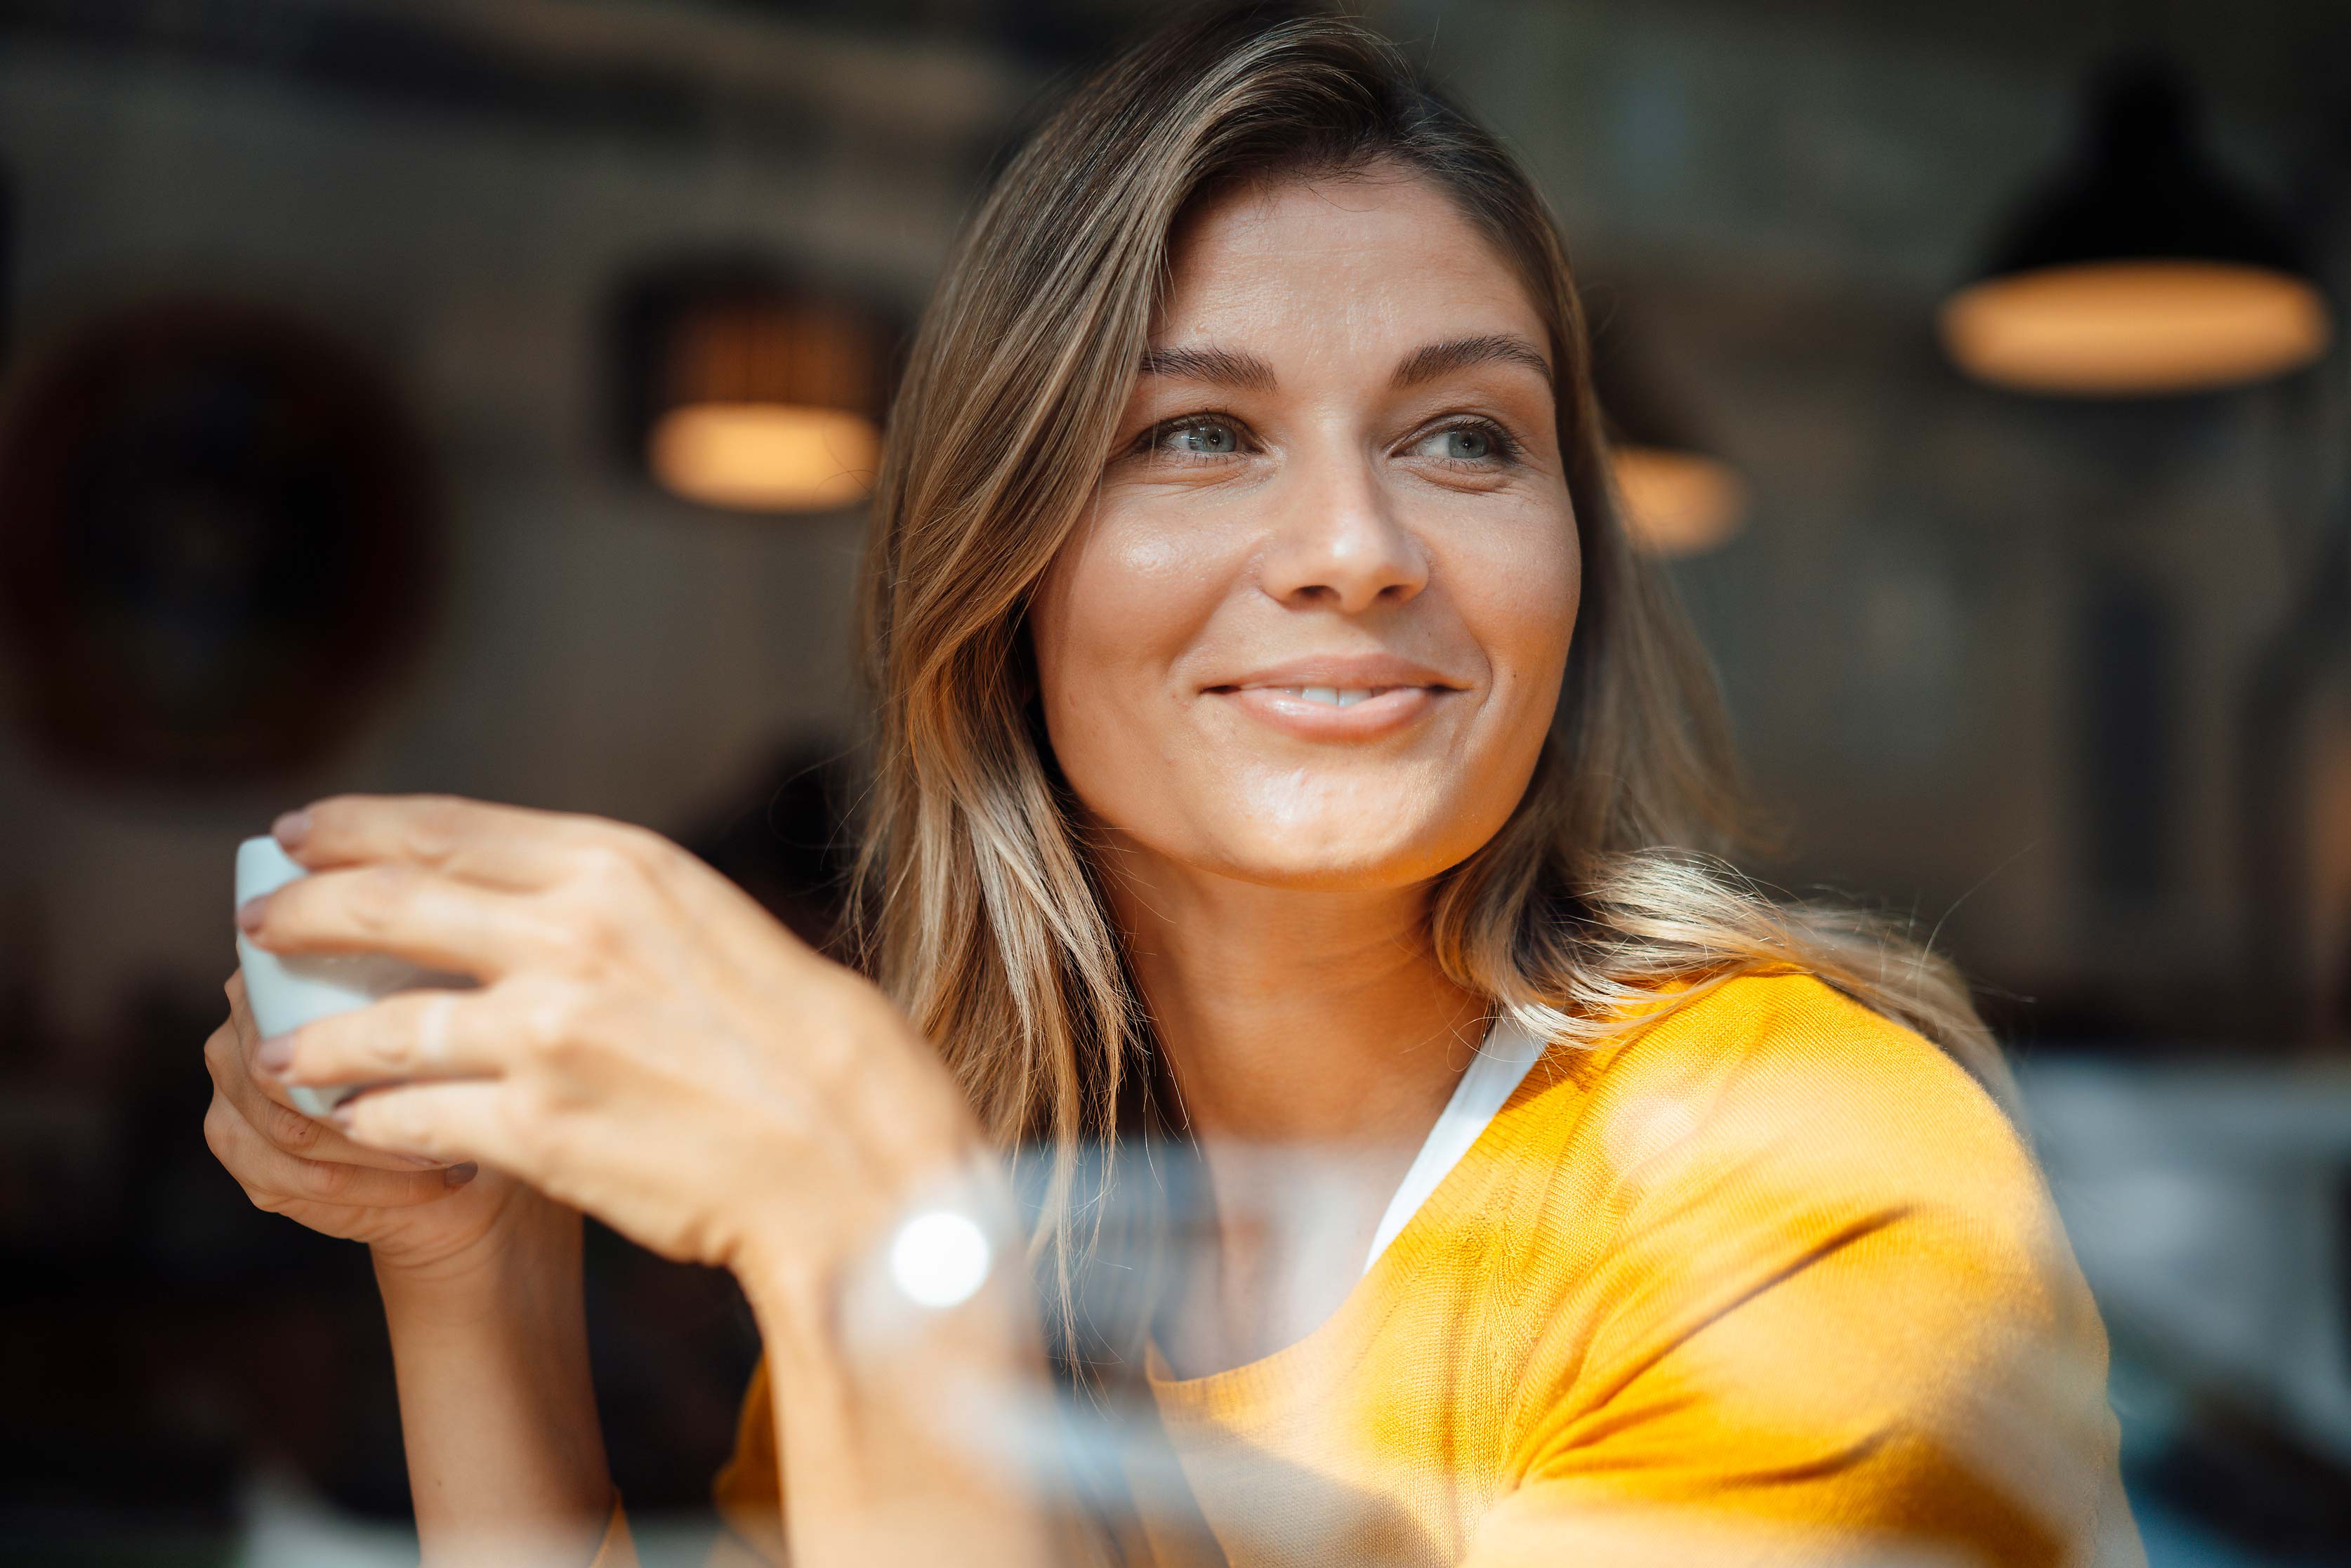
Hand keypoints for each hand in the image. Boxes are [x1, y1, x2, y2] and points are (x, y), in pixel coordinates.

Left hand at [233, 794, 985, 1297]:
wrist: (848, 1147)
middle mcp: (570, 932)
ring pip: (380, 1024)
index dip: (355, 829)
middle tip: (259, 924)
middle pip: (387, 905)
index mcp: (619, 867)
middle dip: (303, 911)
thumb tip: (518, 901)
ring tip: (283, 1055)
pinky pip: (412, 1117)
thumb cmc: (799, 1037)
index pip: (446, 829)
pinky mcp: (534, 1128)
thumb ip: (609, 904)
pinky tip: (357, 1123)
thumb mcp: (705, 922)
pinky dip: (373, 1119)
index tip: (300, 834)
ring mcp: (545, 1032)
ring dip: (315, 1040)